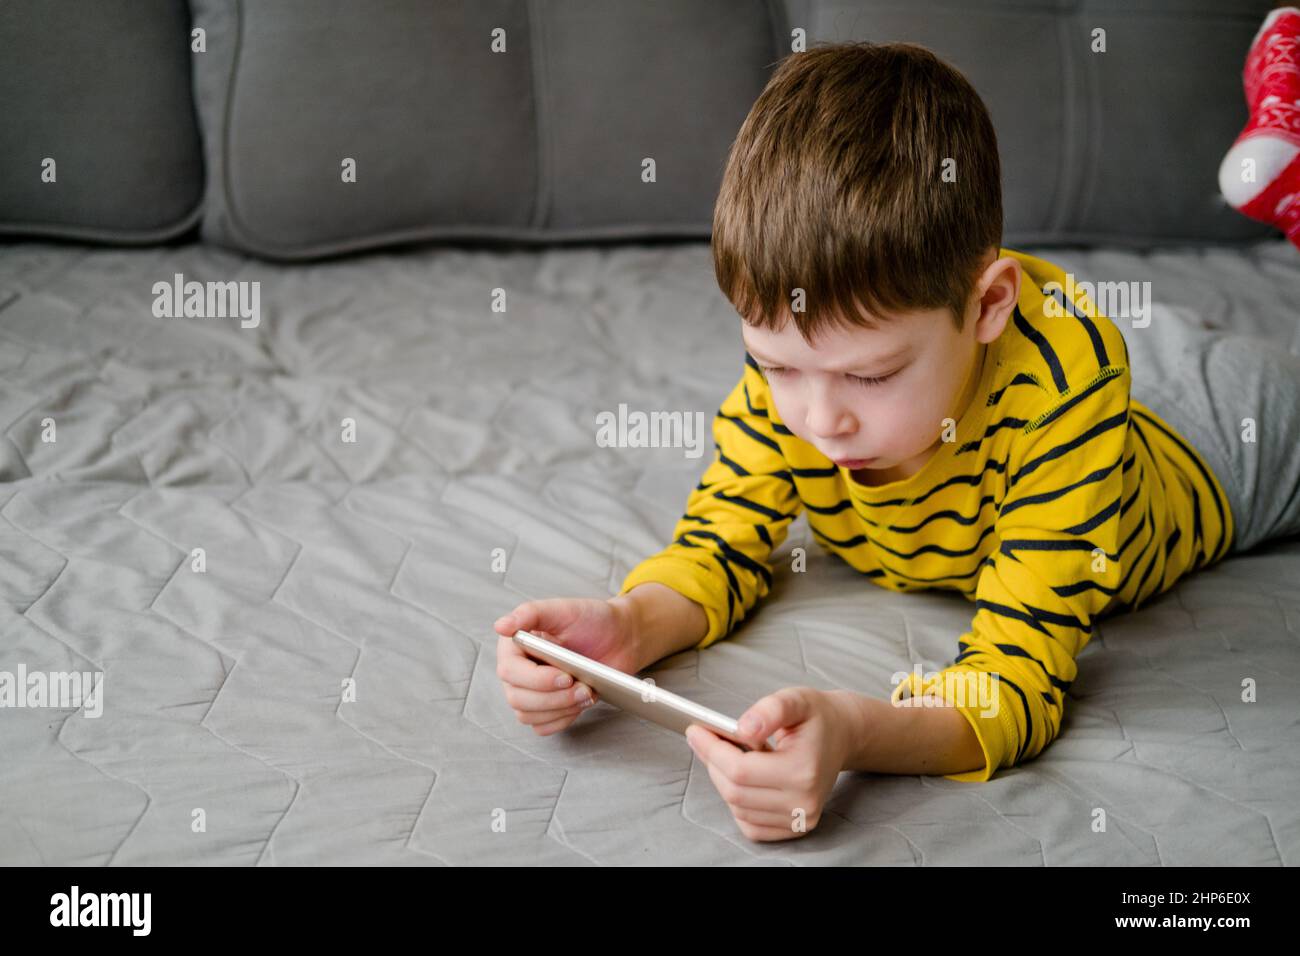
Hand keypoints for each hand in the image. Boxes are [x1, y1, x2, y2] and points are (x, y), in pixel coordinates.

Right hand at [493, 597, 641, 736]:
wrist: (618, 637)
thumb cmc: (591, 620)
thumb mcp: (563, 610)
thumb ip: (530, 613)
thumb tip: (500, 626)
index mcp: (515, 645)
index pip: (510, 671)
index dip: (537, 679)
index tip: (566, 676)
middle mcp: (518, 670)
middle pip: (517, 699)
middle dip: (553, 698)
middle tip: (583, 687)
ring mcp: (530, 691)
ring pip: (528, 715)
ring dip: (560, 709)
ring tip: (586, 692)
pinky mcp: (545, 707)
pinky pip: (542, 726)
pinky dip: (562, 720)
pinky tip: (580, 703)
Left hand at [684, 687, 850, 841]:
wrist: (842, 735)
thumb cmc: (816, 716)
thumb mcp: (795, 699)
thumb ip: (769, 710)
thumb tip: (742, 729)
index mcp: (804, 770)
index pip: (740, 770)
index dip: (711, 749)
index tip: (695, 730)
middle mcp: (804, 802)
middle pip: (734, 791)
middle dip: (712, 763)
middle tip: (703, 738)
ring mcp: (800, 820)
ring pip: (738, 808)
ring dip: (723, 781)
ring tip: (729, 753)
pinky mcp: (795, 828)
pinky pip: (750, 825)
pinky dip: (737, 803)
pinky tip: (742, 778)